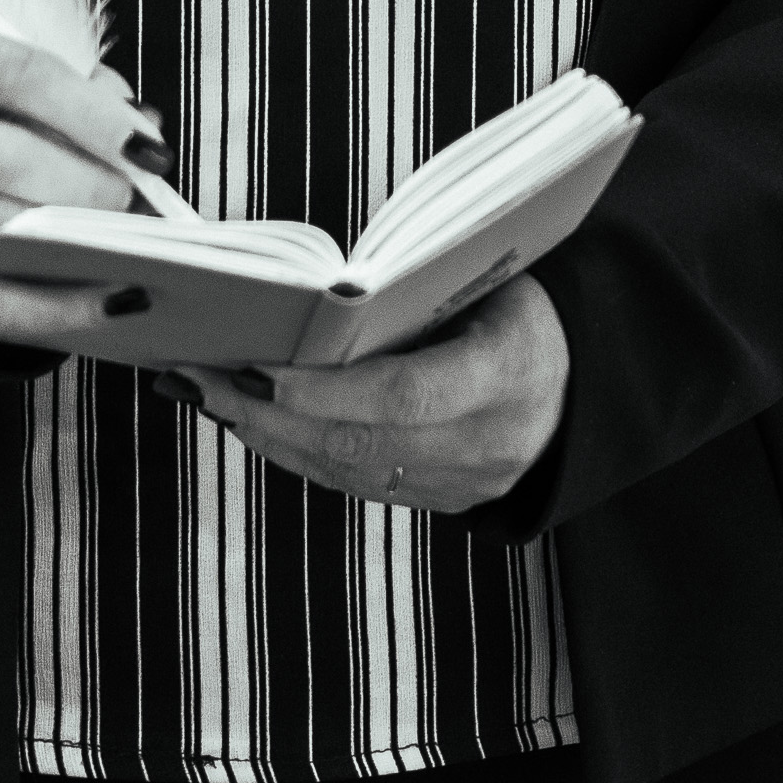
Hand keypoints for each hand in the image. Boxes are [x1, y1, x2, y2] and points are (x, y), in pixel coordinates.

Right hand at [0, 29, 157, 348]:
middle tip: (133, 201)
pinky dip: (54, 309)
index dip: (86, 112)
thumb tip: (140, 142)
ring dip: (63, 243)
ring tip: (126, 250)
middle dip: (77, 182)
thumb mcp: (15, 81)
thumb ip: (80, 95)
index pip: (13, 75)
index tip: (144, 148)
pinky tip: (110, 304)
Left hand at [170, 273, 568, 514]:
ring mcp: (458, 484)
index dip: (325, 388)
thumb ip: (419, 289)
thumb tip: (315, 290)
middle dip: (266, 409)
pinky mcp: (435, 501)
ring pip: (343, 469)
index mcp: (506, 377)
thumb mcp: (492, 282)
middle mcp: (483, 445)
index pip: (405, 395)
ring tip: (201, 388)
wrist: (584, 389)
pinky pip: (349, 481)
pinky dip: (290, 449)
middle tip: (197, 371)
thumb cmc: (527, 309)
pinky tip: (246, 416)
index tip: (257, 363)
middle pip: (358, 442)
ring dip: (263, 432)